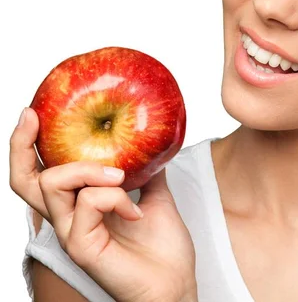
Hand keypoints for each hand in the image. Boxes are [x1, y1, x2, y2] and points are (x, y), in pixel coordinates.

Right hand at [9, 108, 197, 301]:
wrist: (175, 285)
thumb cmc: (164, 249)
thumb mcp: (156, 197)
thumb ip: (147, 171)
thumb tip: (151, 143)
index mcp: (81, 207)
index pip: (41, 174)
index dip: (29, 146)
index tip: (35, 113)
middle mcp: (69, 219)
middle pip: (25, 181)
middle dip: (22, 145)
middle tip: (33, 117)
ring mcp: (73, 234)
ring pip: (53, 183)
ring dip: (89, 168)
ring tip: (121, 175)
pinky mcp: (83, 247)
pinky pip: (87, 204)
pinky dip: (114, 196)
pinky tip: (136, 209)